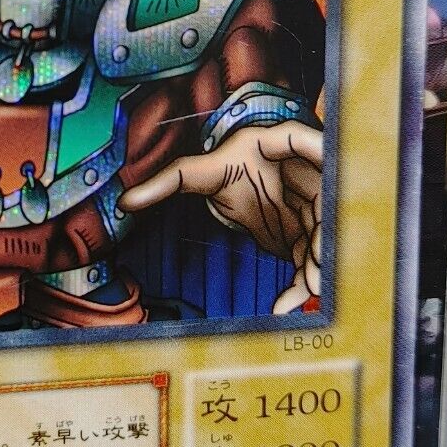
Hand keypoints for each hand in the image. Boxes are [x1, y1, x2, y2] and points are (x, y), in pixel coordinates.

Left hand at [119, 121, 322, 313]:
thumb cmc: (227, 165)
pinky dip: (300, 284)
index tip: (323, 166)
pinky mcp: (307, 232)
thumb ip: (165, 182)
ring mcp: (310, 204)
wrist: (245, 181)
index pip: (303, 139)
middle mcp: (304, 173)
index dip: (317, 149)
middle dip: (322, 232)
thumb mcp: (198, 173)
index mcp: (279, 145)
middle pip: (323, 198)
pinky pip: (310, 258)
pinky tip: (283, 307)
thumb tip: (123, 200)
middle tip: (314, 262)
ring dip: (317, 263)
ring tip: (305, 290)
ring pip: (323, 233)